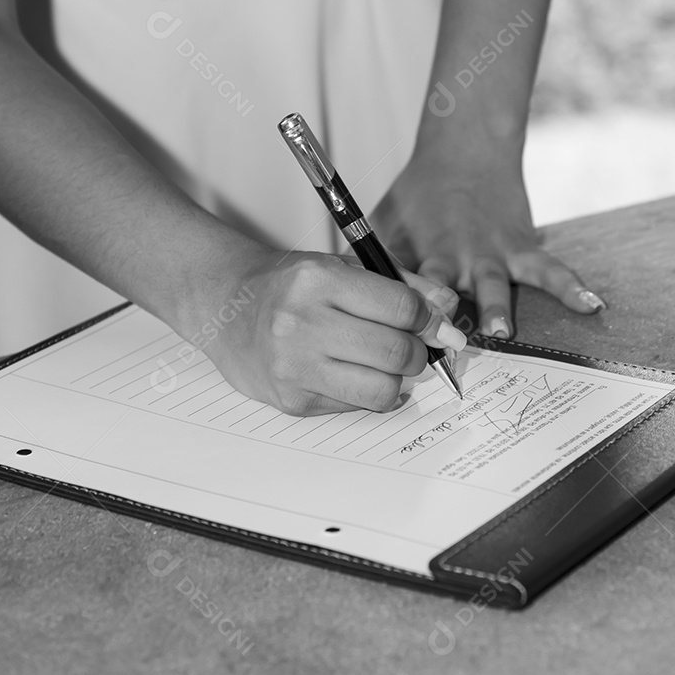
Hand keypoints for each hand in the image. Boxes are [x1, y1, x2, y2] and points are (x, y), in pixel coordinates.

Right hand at [177, 241, 466, 415]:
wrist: (226, 308)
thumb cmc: (289, 284)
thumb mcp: (342, 267)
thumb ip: (401, 285)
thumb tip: (448, 311)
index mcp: (318, 280)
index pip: (402, 308)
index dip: (430, 318)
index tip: (434, 323)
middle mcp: (302, 324)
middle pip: (396, 352)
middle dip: (417, 352)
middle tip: (410, 345)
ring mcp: (295, 368)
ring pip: (383, 390)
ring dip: (396, 378)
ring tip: (382, 362)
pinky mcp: (293, 401)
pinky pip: (356, 407)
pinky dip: (367, 393)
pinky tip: (351, 373)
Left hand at [370, 143, 606, 339]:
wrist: (465, 153)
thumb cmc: (418, 196)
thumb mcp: (385, 223)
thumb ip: (371, 262)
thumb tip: (346, 301)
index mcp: (420, 253)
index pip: (406, 289)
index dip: (401, 314)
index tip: (398, 341)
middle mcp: (455, 257)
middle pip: (447, 290)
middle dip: (445, 317)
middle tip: (445, 343)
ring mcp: (491, 253)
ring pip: (494, 284)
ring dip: (497, 307)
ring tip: (501, 331)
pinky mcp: (521, 248)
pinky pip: (549, 270)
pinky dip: (571, 286)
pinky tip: (592, 306)